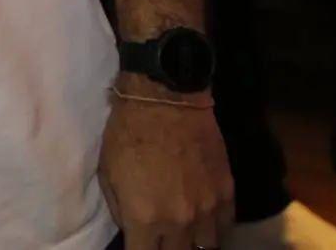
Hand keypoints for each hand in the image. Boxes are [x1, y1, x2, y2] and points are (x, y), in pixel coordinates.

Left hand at [100, 86, 232, 249]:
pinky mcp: (228, 194)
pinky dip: (215, 230)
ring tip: (184, 238)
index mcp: (144, 219)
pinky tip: (204, 225)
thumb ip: (121, 212)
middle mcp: (180, 222)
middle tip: (160, 241)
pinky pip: (226, 227)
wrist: (165, 101)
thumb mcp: (107, 175)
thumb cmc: (127, 134)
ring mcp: (208, 211)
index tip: (137, 247)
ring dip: (193, 245)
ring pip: (207, 248)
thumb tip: (132, 230)